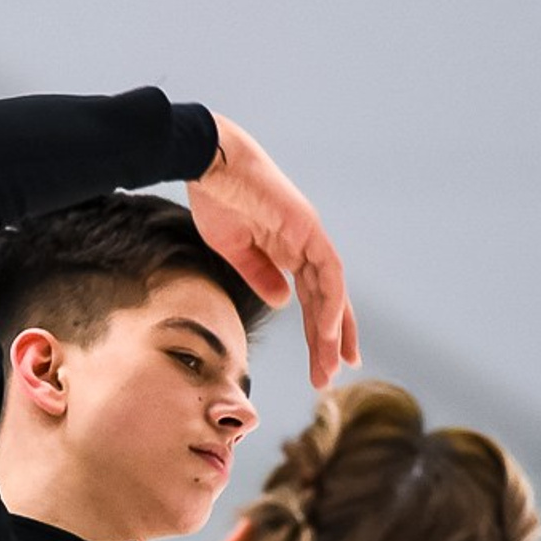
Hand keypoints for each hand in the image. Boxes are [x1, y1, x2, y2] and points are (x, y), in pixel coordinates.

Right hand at [187, 113, 359, 388]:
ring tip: (331, 366)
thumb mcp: (236, 251)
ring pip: (331, 293)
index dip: (318, 331)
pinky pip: (327, 274)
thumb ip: (261, 276)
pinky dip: (330, 304)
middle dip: (329, 342)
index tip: (323, 362)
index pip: (312, 299)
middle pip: (326, 301)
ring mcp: (310, 235)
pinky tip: (328, 332)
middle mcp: (305, 245)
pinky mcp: (308, 227)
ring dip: (332, 332)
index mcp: (289, 250)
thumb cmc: (216, 199)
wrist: (208, 163)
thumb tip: (283, 302)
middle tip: (330, 376)